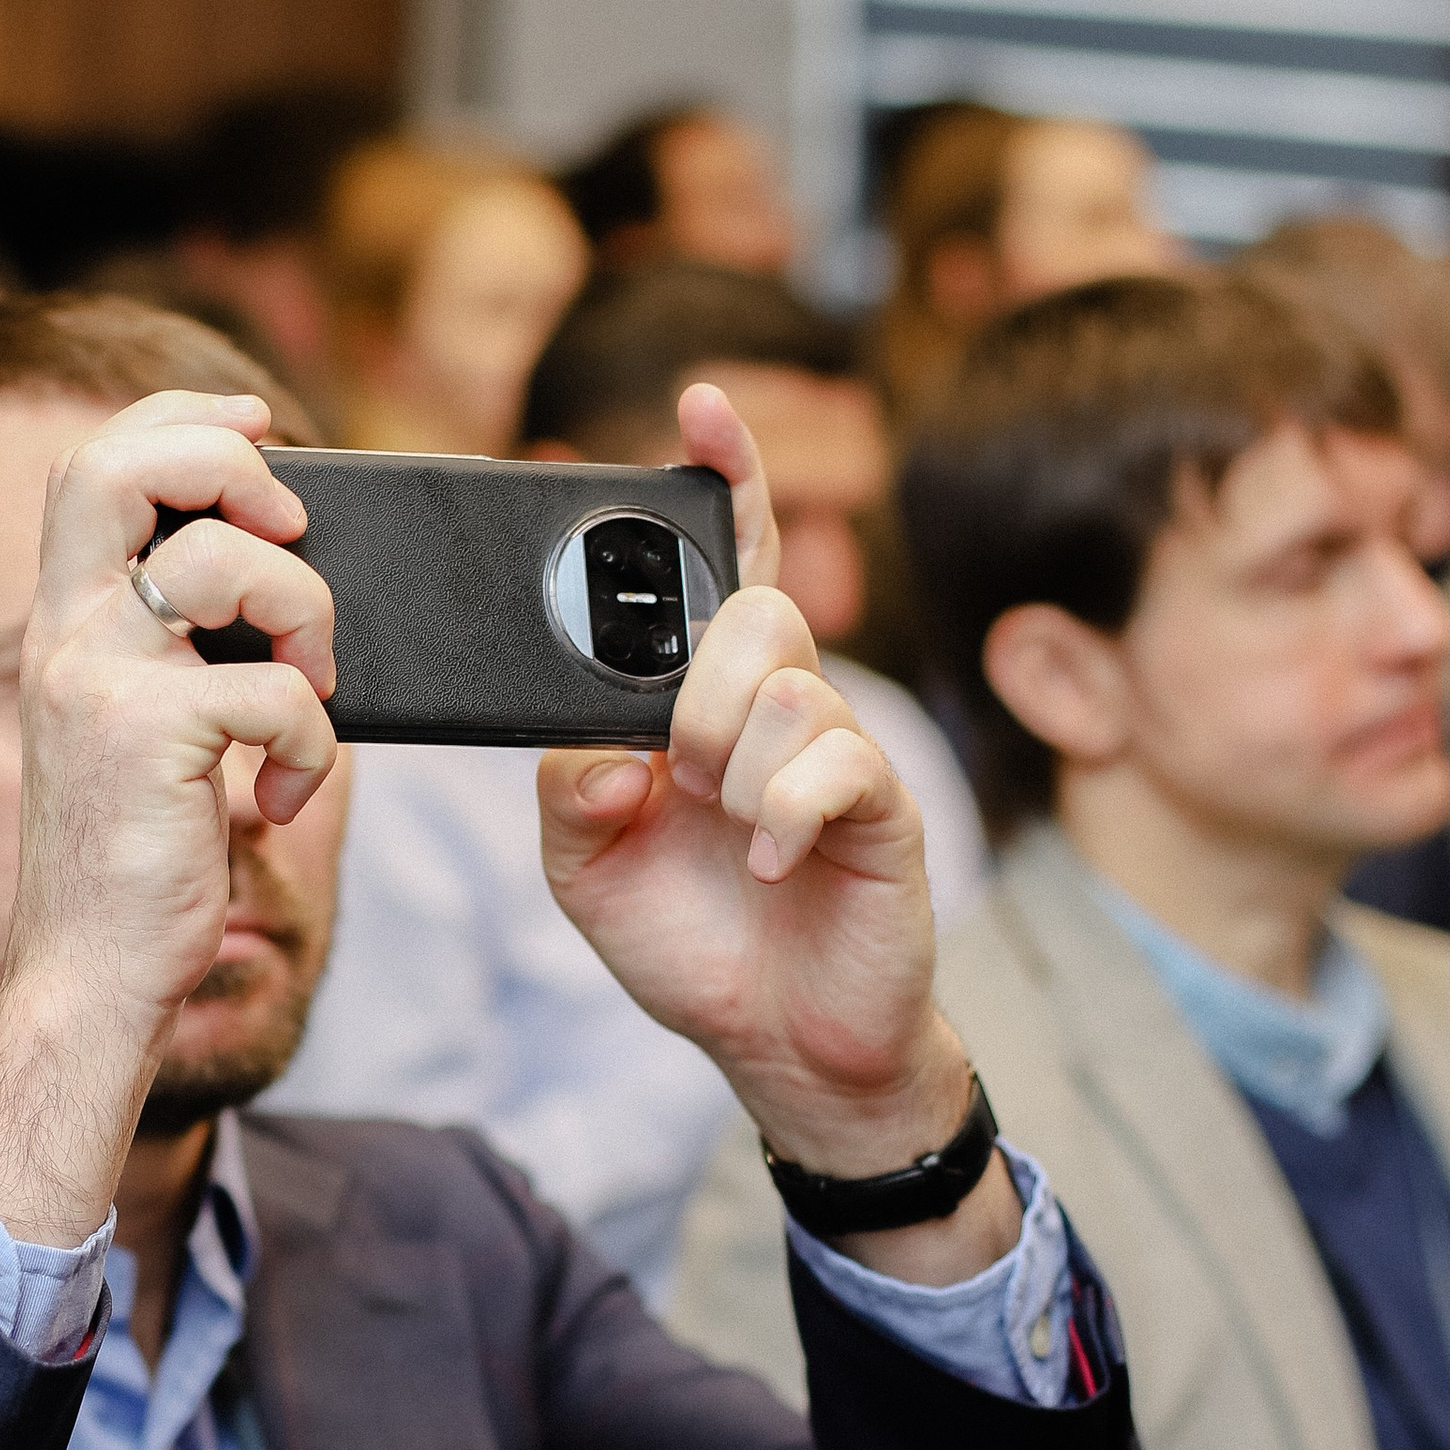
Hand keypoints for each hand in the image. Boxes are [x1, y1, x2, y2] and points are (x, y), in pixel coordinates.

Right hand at [0, 391, 334, 1248]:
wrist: (89, 982)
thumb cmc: (136, 868)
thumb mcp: (145, 730)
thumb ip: (182, 648)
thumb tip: (283, 576)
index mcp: (63, 625)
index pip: (92, 462)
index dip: (180, 419)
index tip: (260, 423)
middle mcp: (65, 636)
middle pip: (124, 463)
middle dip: (230, 463)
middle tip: (293, 528)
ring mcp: (100, 682)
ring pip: (228, 563)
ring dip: (308, 616)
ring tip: (312, 691)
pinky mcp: (152, 739)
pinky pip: (279, 691)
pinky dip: (315, 745)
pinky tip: (287, 800)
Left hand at [540, 380, 1011, 1279]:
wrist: (778, 1044)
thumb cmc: (693, 942)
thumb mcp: (587, 867)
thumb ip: (566, 793)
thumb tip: (589, 748)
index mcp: (705, 699)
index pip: (720, 562)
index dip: (723, 479)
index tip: (701, 406)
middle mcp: (780, 704)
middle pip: (755, 610)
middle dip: (698, 692)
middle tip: (680, 777)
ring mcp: (838, 749)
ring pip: (790, 685)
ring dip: (732, 767)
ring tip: (726, 832)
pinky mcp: (882, 805)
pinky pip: (833, 763)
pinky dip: (781, 816)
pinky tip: (766, 863)